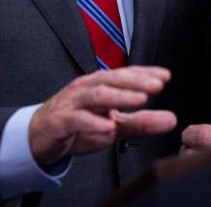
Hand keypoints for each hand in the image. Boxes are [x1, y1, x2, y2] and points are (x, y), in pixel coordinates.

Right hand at [29, 66, 176, 164]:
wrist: (39, 136)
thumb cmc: (76, 125)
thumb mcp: (113, 125)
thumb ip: (140, 122)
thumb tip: (171, 119)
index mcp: (99, 86)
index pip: (124, 75)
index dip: (144, 74)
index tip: (165, 76)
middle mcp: (85, 89)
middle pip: (111, 80)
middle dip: (135, 81)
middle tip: (156, 85)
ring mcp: (71, 103)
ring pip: (95, 95)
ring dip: (118, 96)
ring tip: (139, 100)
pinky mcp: (60, 121)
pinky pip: (77, 119)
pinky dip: (93, 123)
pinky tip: (109, 127)